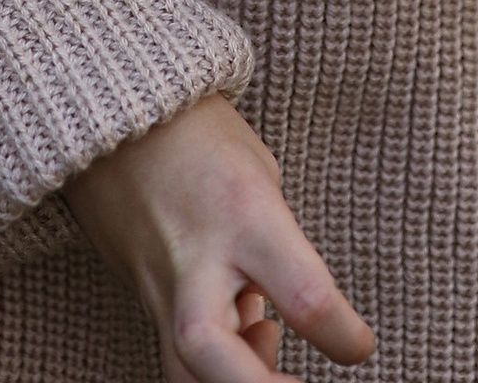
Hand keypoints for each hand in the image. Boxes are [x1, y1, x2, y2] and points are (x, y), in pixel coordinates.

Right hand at [67, 96, 374, 382]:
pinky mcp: (144, 301)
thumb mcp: (261, 178)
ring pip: (182, 372)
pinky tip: (239, 336)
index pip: (304, 296)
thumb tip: (283, 324)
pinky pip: (176, 357)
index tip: (359, 346)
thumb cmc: (204, 140)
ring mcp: (162, 284)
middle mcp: (196, 256)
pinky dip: (212, 368)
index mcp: (244, 211)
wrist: (118, 119)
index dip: (344, 337)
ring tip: (269, 350)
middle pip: (210, 350)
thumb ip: (279, 254)